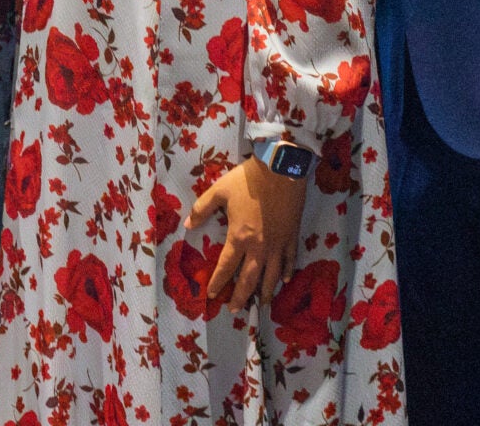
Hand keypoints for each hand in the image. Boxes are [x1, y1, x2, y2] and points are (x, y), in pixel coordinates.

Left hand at [189, 155, 305, 310]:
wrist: (281, 169)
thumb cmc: (247, 180)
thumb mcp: (218, 190)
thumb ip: (202, 209)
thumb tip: (187, 225)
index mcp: (239, 237)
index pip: (226, 267)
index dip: (218, 282)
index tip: (212, 295)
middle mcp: (259, 247)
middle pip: (249, 279)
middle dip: (241, 297)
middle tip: (235, 310)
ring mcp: (277, 244)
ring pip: (271, 276)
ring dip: (265, 292)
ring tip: (263, 305)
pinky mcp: (292, 237)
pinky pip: (289, 261)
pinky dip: (286, 273)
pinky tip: (284, 281)